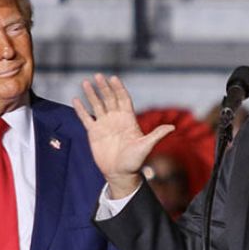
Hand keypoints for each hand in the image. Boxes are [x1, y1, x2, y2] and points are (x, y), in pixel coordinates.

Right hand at [73, 74, 175, 199]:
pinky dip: (80, 109)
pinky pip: (86, 118)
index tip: (113, 78)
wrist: (121, 174)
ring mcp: (104, 125)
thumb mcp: (146, 146)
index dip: (118, 88)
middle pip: (109, 98)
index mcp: (128, 119)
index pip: (123, 99)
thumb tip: (172, 127)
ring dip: (91, 94)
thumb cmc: (135, 161)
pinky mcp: (94, 133)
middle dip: (104, 87)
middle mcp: (116, 119)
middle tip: (98, 76)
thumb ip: (157, 135)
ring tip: (85, 82)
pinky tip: (76, 99)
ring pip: (96, 105)